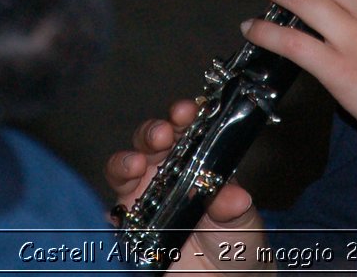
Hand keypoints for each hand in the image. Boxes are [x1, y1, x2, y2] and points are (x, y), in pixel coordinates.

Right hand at [106, 101, 271, 273]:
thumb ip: (236, 209)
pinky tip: (123, 197)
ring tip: (136, 165)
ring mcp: (146, 196)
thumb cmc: (236, 245)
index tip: (187, 111)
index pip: (189, 129)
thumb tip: (235, 196)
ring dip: (127, 160)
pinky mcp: (129, 224)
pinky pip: (114, 206)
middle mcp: (169, 173)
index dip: (186, 116)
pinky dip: (114, 199)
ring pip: (126, 166)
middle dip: (154, 131)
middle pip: (152, 140)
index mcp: (199, 162)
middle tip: (162, 134)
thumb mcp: (243, 224)